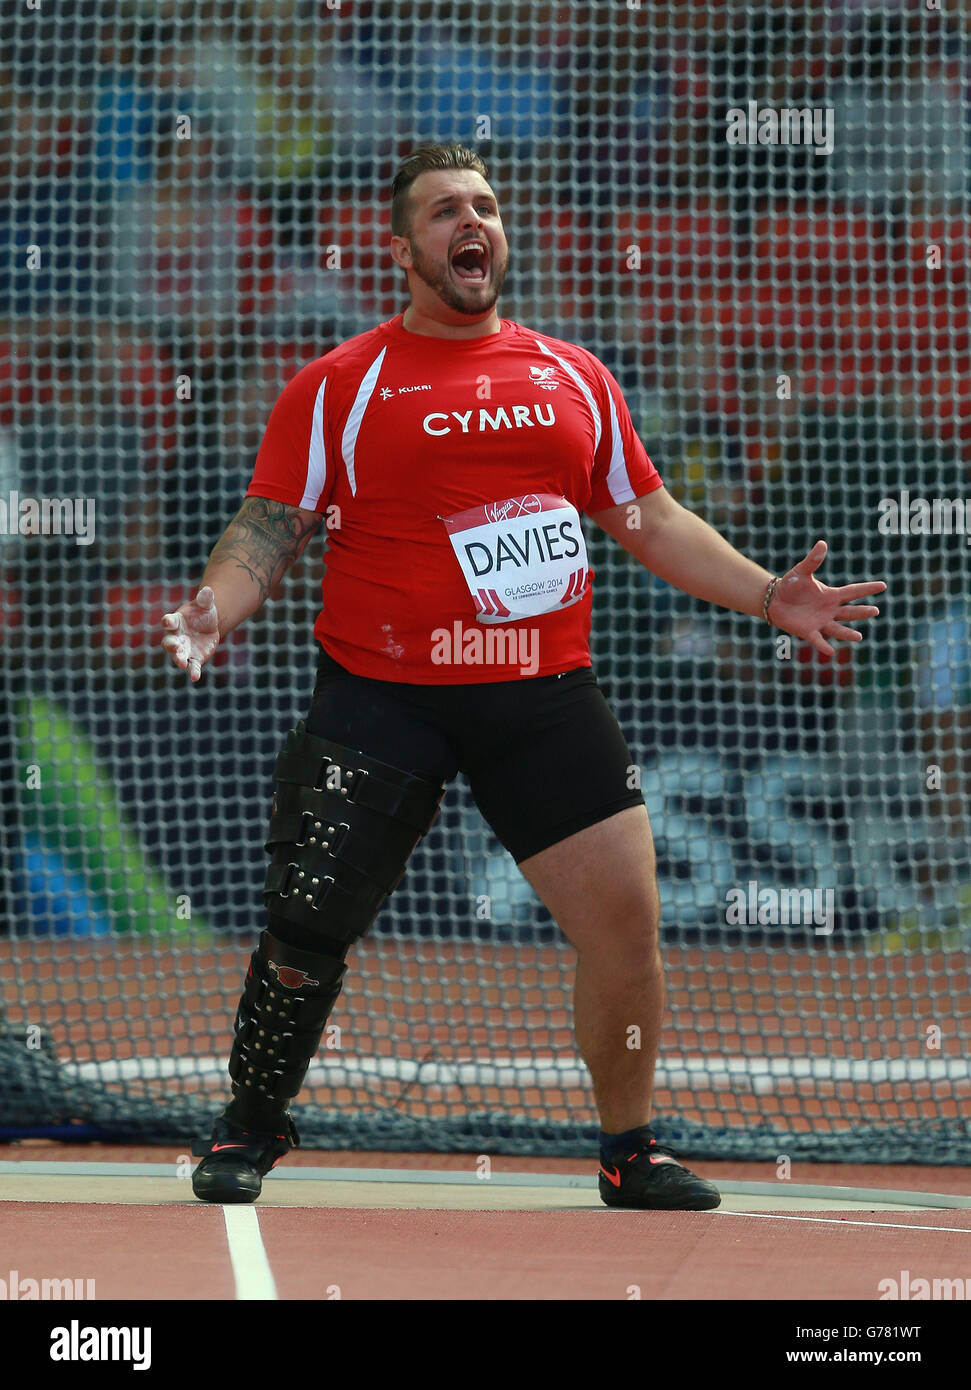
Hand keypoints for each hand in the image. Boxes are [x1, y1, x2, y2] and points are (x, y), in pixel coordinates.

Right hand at [160, 586, 219, 682]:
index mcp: (176, 621)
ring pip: (178, 657)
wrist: (209, 627)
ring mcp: (184, 649)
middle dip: (171, 645)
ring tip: (182, 664)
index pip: (169, 621)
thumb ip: (205, 599)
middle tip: (175, 647)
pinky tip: (195, 677)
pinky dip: (193, 672)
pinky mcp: (193, 659)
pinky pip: (192, 667)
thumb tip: (208, 590)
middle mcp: (176, 637)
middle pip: (169, 642)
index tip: (167, 621)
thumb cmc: (202, 613)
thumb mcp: (205, 605)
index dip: (168, 621)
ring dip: (179, 660)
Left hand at [767, 540, 885, 657]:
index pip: (853, 591)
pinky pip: (818, 639)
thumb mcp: (801, 571)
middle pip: (850, 612)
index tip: (883, 585)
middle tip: (875, 610)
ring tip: (859, 636)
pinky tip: (830, 652)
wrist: (774, 600)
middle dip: (862, 612)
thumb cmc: (790, 585)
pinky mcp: (808, 631)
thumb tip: (822, 543)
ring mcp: (820, 622)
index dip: (867, 589)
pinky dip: (823, 645)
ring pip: (838, 628)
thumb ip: (812, 560)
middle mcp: (829, 610)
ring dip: (848, 633)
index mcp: (831, 595)